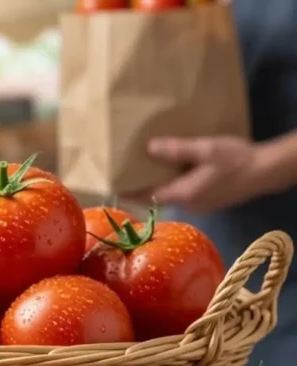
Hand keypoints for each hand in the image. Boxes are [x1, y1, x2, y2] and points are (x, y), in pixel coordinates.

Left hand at [129, 136, 269, 213]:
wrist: (265, 172)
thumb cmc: (236, 160)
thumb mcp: (205, 149)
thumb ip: (177, 150)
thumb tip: (149, 148)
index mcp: (183, 194)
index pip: (147, 195)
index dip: (129, 190)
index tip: (112, 184)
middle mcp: (187, 204)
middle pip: (157, 196)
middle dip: (143, 184)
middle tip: (128, 169)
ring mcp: (198, 205)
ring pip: (171, 194)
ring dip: (159, 182)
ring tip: (148, 165)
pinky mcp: (207, 200)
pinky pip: (183, 192)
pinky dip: (174, 182)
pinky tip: (175, 167)